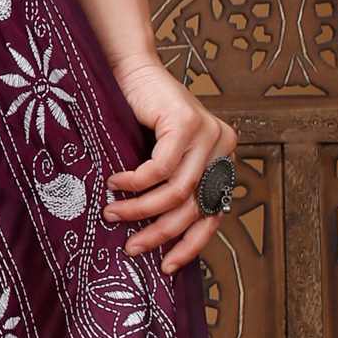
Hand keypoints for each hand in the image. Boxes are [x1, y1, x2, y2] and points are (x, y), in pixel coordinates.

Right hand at [103, 54, 238, 274]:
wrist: (130, 71)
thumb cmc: (139, 118)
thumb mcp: (161, 160)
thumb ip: (168, 189)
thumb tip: (151, 238)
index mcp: (223, 160)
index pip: (214, 214)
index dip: (191, 244)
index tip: (166, 267)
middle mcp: (223, 147)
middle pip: (195, 206)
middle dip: (160, 232)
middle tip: (132, 247)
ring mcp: (209, 134)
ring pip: (178, 191)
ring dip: (141, 208)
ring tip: (113, 213)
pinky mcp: (188, 123)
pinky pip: (161, 168)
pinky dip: (135, 182)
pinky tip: (114, 184)